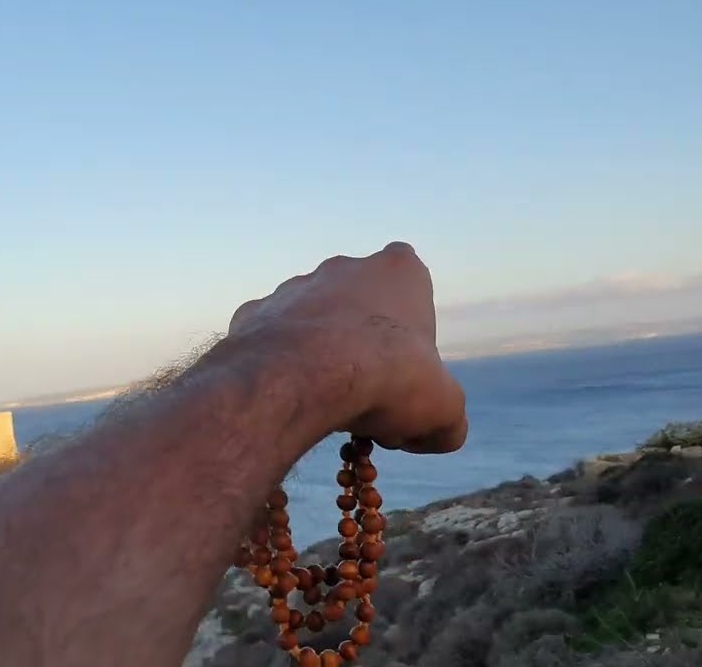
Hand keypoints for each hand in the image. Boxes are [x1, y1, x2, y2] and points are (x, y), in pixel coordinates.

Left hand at [227, 241, 467, 453]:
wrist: (298, 380)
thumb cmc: (385, 380)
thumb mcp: (444, 410)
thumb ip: (448, 421)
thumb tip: (438, 435)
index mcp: (399, 270)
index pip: (416, 291)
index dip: (416, 340)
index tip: (408, 377)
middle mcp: (344, 266)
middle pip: (363, 310)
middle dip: (367, 349)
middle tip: (369, 397)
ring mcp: (294, 286)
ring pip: (315, 324)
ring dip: (322, 356)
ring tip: (326, 402)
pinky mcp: (253, 312)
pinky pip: (272, 343)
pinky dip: (280, 367)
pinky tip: (287, 398)